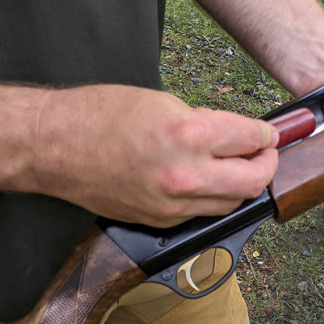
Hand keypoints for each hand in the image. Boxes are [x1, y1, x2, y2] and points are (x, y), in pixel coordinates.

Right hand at [34, 85, 278, 226]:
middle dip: (267, 166)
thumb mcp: (163, 103)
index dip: (267, 136)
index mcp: (189, 135)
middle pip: (253, 182)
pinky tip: (207, 181)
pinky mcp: (160, 220)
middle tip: (265, 155)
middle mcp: (186, 175)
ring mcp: (173, 204)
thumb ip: (205, 123)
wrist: (54, 146)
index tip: (269, 135)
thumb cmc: (99, 116)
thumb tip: (234, 135)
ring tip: (239, 168)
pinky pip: (202, 212)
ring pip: (231, 204)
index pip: (251, 139)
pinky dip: (213, 197)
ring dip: (242, 186)